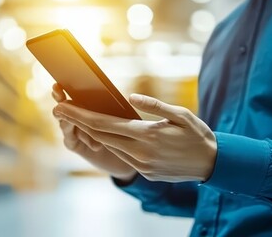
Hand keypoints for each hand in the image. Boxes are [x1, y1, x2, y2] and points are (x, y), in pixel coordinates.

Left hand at [54, 93, 217, 182]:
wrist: (212, 164)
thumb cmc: (198, 135)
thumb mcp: (180, 115)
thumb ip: (154, 106)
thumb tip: (130, 98)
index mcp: (147, 136)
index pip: (104, 124)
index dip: (80, 115)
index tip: (63, 106)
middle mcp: (140, 153)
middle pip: (100, 136)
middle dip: (78, 121)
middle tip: (59, 109)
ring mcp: (142, 165)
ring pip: (110, 146)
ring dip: (92, 133)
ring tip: (77, 118)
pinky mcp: (146, 172)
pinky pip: (124, 155)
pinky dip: (112, 143)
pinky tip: (103, 133)